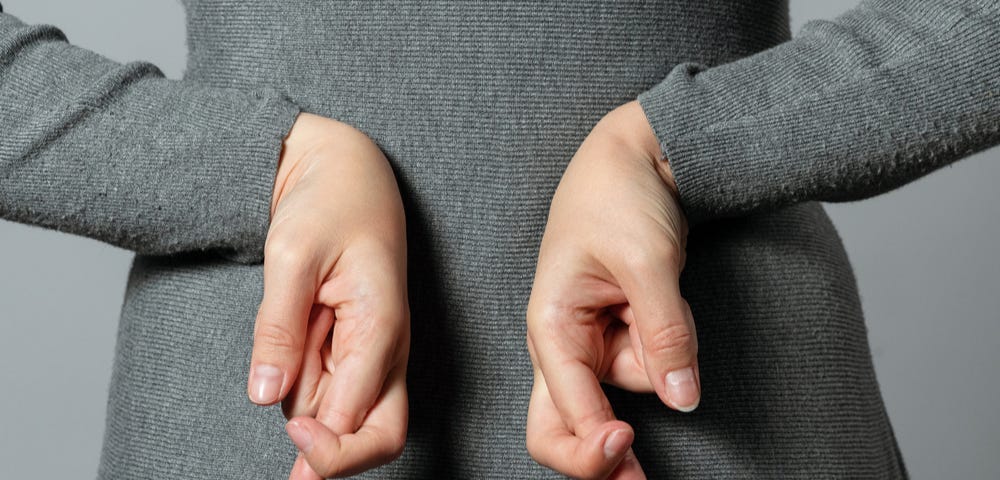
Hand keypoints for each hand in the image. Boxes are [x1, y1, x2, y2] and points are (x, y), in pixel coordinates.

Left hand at [247, 113, 409, 478]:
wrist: (344, 168)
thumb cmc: (328, 202)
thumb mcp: (291, 256)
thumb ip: (278, 328)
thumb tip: (264, 394)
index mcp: (382, 327)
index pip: (361, 418)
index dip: (324, 443)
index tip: (284, 421)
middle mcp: (385, 348)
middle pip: (380, 435)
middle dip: (336, 461)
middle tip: (291, 476)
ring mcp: (371, 349)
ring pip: (348, 417)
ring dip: (310, 420)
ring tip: (281, 352)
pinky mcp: (353, 346)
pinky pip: (330, 389)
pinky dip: (303, 395)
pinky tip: (283, 363)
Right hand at [526, 101, 695, 478]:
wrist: (637, 155)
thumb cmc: (619, 195)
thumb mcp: (648, 261)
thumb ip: (665, 333)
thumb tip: (682, 398)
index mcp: (551, 323)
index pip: (563, 405)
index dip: (593, 439)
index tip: (627, 446)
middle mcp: (565, 341)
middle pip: (562, 425)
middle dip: (596, 456)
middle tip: (636, 477)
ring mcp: (593, 339)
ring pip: (625, 390)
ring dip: (659, 360)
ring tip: (664, 295)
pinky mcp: (620, 332)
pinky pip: (649, 362)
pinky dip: (669, 344)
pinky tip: (668, 302)